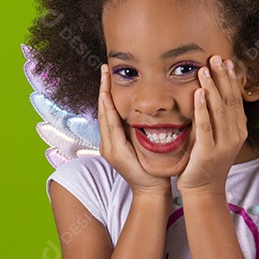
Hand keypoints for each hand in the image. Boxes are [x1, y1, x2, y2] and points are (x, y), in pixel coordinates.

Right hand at [97, 64, 170, 196]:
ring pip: (105, 115)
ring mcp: (109, 148)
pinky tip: (108, 97)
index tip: (110, 74)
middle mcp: (108, 143)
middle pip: (103, 110)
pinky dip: (109, 110)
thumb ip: (143, 128)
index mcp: (115, 140)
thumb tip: (150, 107)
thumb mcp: (147, 143)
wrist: (153, 190)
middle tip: (105, 68)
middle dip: (103, 88)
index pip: (110, 111)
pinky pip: (110, 126)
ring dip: (104, 95)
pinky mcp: (114, 152)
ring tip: (105, 77)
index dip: (108, 92)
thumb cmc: (154, 168)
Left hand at [178, 55, 247, 194]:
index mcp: (239, 129)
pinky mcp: (209, 152)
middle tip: (215, 58)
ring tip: (205, 70)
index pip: (236, 98)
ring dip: (211, 88)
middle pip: (229, 100)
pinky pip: (205, 125)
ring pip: (219, 110)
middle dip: (222, 78)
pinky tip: (198, 93)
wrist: (204, 189)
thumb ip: (221, 119)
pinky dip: (202, 108)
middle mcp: (235, 135)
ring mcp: (224, 144)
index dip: (231, 79)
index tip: (226, 61)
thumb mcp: (219, 138)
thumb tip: (218, 94)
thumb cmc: (207, 161)